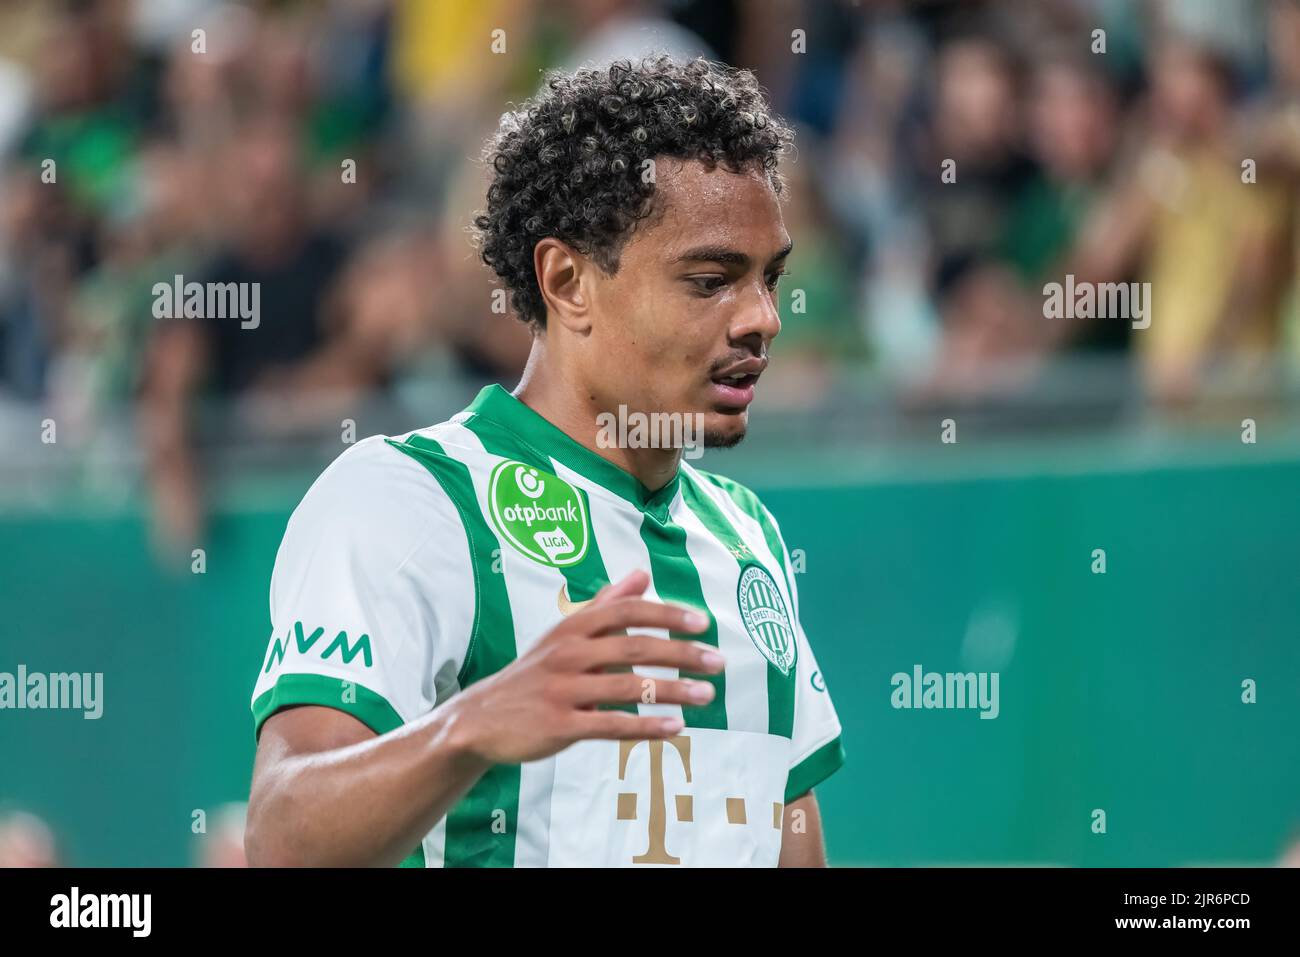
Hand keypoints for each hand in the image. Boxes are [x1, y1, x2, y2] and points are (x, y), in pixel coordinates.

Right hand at [444, 571, 722, 763]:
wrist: (480, 719)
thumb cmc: (534, 673)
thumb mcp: (565, 633)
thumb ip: (606, 605)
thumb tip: (643, 574)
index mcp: (572, 627)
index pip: (626, 611)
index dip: (667, 614)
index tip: (703, 622)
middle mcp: (567, 653)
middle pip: (634, 647)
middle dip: (681, 653)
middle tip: (719, 662)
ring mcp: (562, 689)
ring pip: (628, 687)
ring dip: (673, 691)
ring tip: (707, 695)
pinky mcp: (558, 725)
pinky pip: (610, 724)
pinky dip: (645, 727)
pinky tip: (675, 729)